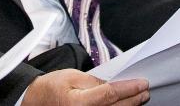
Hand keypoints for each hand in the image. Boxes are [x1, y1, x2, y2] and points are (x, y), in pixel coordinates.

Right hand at [23, 70, 148, 105]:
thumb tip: (115, 85)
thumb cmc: (51, 88)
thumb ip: (95, 82)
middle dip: (134, 100)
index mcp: (79, 103)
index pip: (111, 94)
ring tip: (139, 99)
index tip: (143, 83)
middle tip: (145, 91)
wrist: (35, 103)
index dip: (129, 88)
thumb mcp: (72, 76)